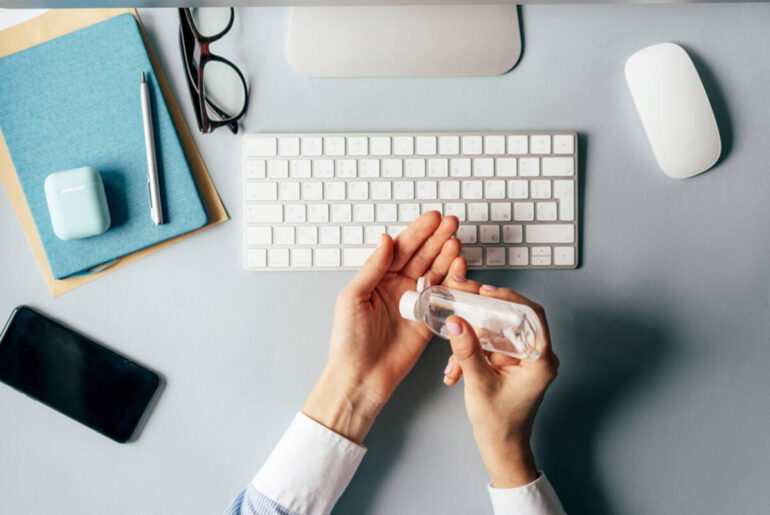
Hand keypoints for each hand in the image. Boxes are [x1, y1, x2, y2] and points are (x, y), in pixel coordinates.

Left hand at [303, 212, 462, 443]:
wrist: (361, 377)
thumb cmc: (349, 341)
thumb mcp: (353, 298)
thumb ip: (372, 268)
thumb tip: (386, 240)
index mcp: (377, 278)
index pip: (401, 249)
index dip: (418, 232)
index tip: (433, 218)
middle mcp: (397, 287)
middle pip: (421, 256)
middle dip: (437, 238)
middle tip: (452, 223)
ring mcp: (414, 303)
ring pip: (434, 272)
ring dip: (446, 255)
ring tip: (457, 241)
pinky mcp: (428, 320)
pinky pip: (443, 296)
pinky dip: (452, 281)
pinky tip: (459, 266)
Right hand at [441, 278, 558, 488]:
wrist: (501, 449)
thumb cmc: (500, 425)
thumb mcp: (479, 386)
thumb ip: (467, 352)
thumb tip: (457, 323)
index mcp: (540, 360)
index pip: (532, 316)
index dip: (510, 298)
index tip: (486, 292)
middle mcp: (534, 356)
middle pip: (511, 318)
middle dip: (483, 311)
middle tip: (463, 297)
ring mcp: (521, 359)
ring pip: (495, 331)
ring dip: (471, 338)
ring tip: (452, 347)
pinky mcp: (507, 362)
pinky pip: (487, 345)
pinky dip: (469, 352)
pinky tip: (455, 369)